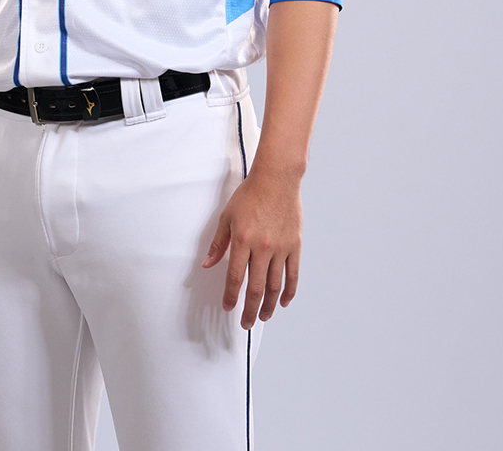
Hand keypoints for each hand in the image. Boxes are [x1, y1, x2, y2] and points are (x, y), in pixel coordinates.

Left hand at [202, 167, 302, 328]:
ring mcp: (281, 248)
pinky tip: (283, 302)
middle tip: (247, 323)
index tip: (228, 308)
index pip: (235, 277)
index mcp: (242, 240)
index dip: (231, 296)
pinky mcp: (295, 246)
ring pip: (275, 285)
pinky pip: (292, 274)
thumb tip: (207, 263)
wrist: (277, 179)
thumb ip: (218, 243)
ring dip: (269, 305)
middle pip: (256, 288)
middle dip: (250, 309)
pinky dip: (288, 291)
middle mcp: (262, 247)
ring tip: (264, 317)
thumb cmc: (250, 195)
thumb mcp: (227, 216)